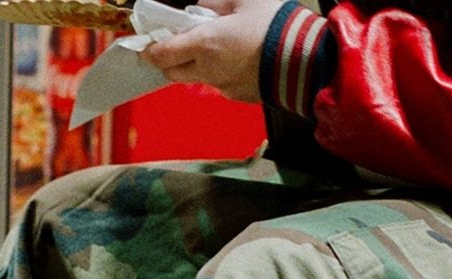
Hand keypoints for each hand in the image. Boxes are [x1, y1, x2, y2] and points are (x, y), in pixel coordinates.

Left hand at [140, 0, 283, 102]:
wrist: (305, 60)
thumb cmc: (275, 25)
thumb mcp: (244, 0)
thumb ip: (216, 2)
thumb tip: (202, 5)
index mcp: (204, 44)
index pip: (162, 54)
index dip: (149, 49)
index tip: (147, 42)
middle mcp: (207, 70)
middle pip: (172, 73)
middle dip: (167, 60)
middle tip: (175, 43)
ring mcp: (222, 87)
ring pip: (195, 79)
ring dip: (194, 66)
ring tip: (212, 48)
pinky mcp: (238, 96)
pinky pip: (219, 85)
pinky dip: (218, 73)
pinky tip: (236, 59)